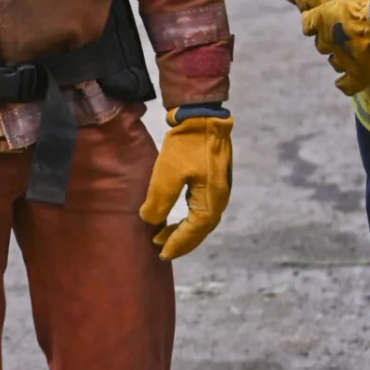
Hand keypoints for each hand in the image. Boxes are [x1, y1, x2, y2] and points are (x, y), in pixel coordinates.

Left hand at [139, 106, 233, 259]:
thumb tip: (150, 221)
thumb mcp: (168, 173)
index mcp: (212, 199)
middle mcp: (219, 197)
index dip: (178, 244)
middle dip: (181, 241)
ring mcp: (217, 188)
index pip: (195, 230)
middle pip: (200, 228)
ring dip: (183, 229)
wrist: (202, 116)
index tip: (162, 253)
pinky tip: (172, 215)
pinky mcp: (212, 179)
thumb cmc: (187, 144)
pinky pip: (200, 206)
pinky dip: (187, 216)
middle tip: (161, 250)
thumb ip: (159, 201)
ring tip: (162, 235)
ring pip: (200, 218)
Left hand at [301, 0, 369, 94]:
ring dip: (339, 57)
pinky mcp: (359, 74)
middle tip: (342, 34)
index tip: (318, 20)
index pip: (307, 22)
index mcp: (324, 16)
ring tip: (349, 53)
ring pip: (333, 61)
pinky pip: (347, 85)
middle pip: (320, 44)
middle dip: (329, 39)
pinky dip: (345, 84)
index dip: (313, 22)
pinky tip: (344, 83)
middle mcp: (328, 39)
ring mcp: (343, 58)